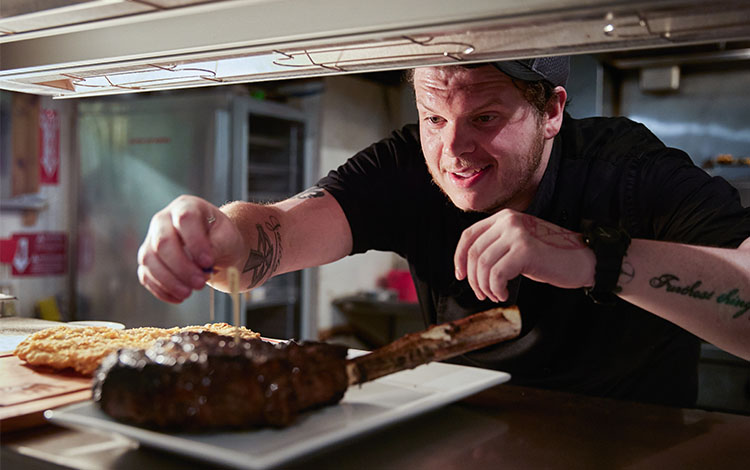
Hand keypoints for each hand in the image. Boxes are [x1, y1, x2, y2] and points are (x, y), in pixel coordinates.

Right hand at [137, 195, 243, 302]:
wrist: (217, 248)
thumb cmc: (223, 239)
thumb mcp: (228, 238)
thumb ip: (217, 246)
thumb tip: (202, 264)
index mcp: (186, 206)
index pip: (185, 219)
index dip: (195, 242)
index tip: (208, 262)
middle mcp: (163, 220)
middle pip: (163, 242)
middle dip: (181, 267)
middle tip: (200, 284)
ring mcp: (152, 239)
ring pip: (149, 260)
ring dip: (169, 280)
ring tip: (189, 293)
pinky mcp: (148, 259)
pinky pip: (146, 275)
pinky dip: (161, 289)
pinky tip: (179, 298)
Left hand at [454, 209, 594, 302]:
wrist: (585, 260)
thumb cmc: (552, 257)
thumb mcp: (520, 244)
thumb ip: (497, 246)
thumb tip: (468, 266)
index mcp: (505, 217)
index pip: (469, 236)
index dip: (459, 257)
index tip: (460, 276)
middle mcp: (508, 221)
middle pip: (473, 253)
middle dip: (473, 278)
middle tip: (481, 294)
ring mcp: (516, 234)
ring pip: (482, 265)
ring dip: (485, 287)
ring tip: (495, 296)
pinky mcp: (525, 250)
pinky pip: (496, 275)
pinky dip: (496, 289)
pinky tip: (505, 295)